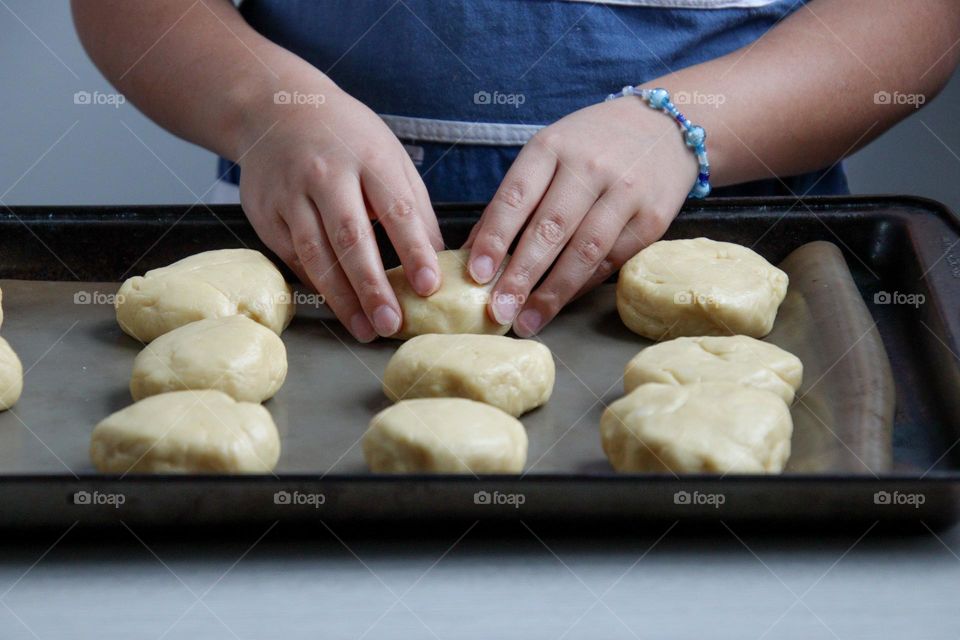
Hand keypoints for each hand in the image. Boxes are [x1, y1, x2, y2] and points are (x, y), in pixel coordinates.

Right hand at [238, 79, 442, 341]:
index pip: (396, 210)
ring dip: (342, 299)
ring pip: (316, 255)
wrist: (276, 108)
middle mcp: (326, 175)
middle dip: (372, 286)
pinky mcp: (265, 213)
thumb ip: (414, 207)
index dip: (414, 251)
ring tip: (366, 330)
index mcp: (368, 158)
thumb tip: (438, 260)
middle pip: (350, 238)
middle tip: (392, 324)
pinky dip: (318, 286)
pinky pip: (293, 257)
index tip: (429, 287)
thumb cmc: (347, 138)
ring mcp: (290, 194)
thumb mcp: (389, 156)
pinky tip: (339, 307)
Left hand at [464, 95, 698, 336]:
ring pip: (583, 252)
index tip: (476, 274)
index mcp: (552, 147)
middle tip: (498, 311)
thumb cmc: (591, 145)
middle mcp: (589, 167)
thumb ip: (515, 200)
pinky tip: (559, 303)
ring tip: (527, 321)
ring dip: (552, 293)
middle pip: (549, 229)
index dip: (494, 238)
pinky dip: (581, 286)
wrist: (665, 126)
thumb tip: (473, 252)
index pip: (516, 197)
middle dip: (520, 276)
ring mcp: (625, 192)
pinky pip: (610, 261)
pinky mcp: (652, 219)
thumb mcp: (549, 153)